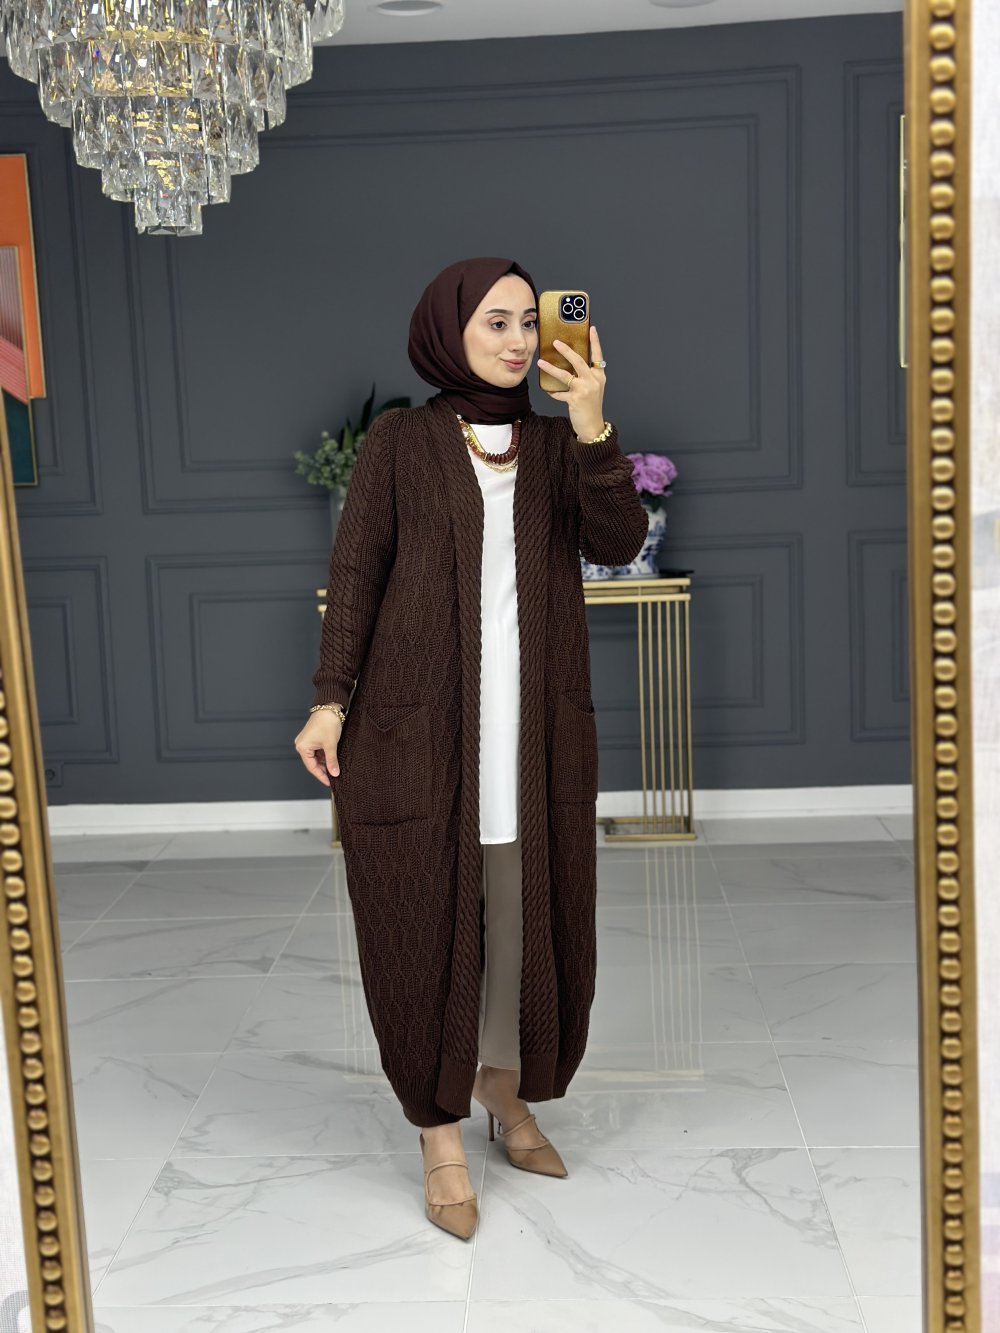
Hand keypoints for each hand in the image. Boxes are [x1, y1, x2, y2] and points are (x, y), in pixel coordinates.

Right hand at [294, 712, 343, 786]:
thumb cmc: (327, 723)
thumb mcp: (330, 745)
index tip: (329, 782)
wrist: (329, 707)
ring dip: (325, 763)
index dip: (321, 776)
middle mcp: (302, 745)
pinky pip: (318, 752)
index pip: (311, 767)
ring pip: (316, 758)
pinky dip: (325, 756)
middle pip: (313, 763)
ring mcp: (307, 742)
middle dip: (323, 770)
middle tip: (334, 777)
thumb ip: (332, 761)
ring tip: (335, 769)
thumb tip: (334, 773)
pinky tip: (332, 760)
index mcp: (302, 747)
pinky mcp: (313, 739)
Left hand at [537, 326, 606, 440]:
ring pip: (565, 375)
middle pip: (579, 361)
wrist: (593, 426)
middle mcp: (593, 381)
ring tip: (541, 362)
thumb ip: (585, 376)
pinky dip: (553, 392)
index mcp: (599, 376)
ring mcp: (584, 390)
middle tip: (556, 342)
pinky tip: (548, 390)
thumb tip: (569, 364)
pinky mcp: (575, 400)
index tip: (591, 328)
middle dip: (566, 350)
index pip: (597, 355)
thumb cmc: (591, 406)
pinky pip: (559, 393)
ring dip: (551, 368)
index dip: (595, 341)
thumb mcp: (593, 388)